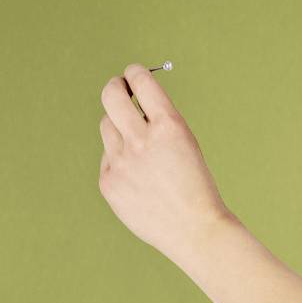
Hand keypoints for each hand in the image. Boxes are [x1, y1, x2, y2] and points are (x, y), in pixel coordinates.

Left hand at [97, 66, 233, 256]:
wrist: (194, 229)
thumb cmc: (194, 184)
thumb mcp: (185, 142)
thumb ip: (157, 122)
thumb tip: (131, 102)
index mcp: (168, 125)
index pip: (140, 80)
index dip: (135, 73)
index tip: (133, 75)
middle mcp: (141, 140)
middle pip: (110, 95)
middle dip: (115, 86)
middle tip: (119, 89)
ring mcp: (121, 162)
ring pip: (107, 126)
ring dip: (119, 127)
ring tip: (139, 149)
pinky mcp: (108, 182)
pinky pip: (107, 158)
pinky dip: (120, 162)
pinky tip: (139, 180)